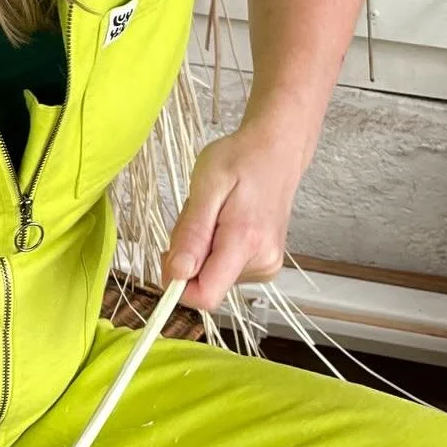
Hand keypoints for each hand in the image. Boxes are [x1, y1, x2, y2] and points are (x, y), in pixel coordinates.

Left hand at [162, 119, 306, 312]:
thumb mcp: (205, 187)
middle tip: (197, 217)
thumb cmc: (241, 159)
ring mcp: (267, 264)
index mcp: (246, 242)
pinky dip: (214, 249)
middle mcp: (262, 261)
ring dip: (200, 250)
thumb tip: (177, 274)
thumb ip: (192, 234)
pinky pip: (225, 269)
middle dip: (188, 257)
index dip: (178, 285)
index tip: (169, 255)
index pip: (206, 296)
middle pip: (205, 285)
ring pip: (213, 277)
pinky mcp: (266, 264)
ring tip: (214, 214)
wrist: (276, 150)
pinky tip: (224, 222)